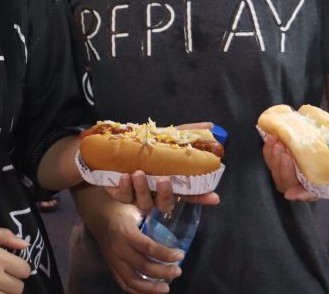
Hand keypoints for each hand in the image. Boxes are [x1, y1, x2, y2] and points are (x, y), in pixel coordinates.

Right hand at [90, 203, 182, 293]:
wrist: (98, 216)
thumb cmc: (121, 209)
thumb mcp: (136, 207)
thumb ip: (151, 213)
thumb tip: (172, 214)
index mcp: (126, 233)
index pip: (149, 248)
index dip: (166, 254)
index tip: (180, 255)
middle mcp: (119, 249)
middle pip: (144, 267)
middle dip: (164, 272)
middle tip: (178, 271)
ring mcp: (114, 261)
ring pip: (132, 281)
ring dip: (151, 288)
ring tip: (166, 288)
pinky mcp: (111, 267)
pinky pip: (124, 283)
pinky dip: (137, 291)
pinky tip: (150, 292)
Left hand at [104, 122, 220, 212]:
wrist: (113, 148)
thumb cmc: (144, 146)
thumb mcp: (165, 137)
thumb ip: (186, 133)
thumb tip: (210, 125)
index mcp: (170, 181)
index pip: (190, 192)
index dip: (202, 196)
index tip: (214, 197)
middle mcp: (156, 193)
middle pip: (166, 203)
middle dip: (166, 194)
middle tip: (163, 180)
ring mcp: (139, 195)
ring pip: (144, 202)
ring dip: (142, 189)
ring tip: (138, 173)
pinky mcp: (121, 194)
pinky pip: (124, 196)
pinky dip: (125, 187)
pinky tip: (125, 176)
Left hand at [262, 116, 328, 200]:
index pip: (313, 193)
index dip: (302, 195)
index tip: (291, 193)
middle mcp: (310, 178)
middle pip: (290, 184)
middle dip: (283, 171)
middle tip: (283, 151)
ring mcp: (298, 168)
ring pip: (278, 173)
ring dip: (273, 160)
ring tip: (276, 142)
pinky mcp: (290, 155)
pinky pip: (274, 159)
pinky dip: (270, 150)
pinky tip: (271, 138)